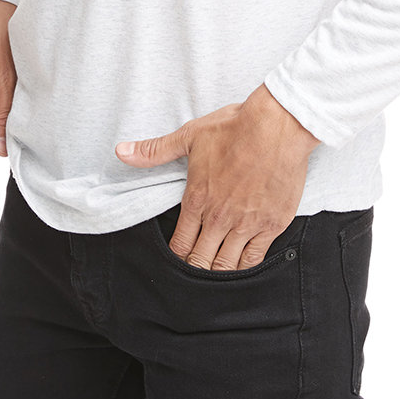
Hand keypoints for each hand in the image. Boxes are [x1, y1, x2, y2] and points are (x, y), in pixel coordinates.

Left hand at [115, 85, 321, 270]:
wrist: (278, 124)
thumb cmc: (234, 127)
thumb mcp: (189, 135)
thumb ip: (154, 151)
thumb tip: (121, 152)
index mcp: (197, 199)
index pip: (179, 245)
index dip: (176, 257)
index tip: (177, 259)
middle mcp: (220, 218)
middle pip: (201, 261)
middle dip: (195, 269)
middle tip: (194, 270)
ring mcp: (247, 224)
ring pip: (227, 266)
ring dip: (218, 273)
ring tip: (214, 273)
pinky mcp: (273, 224)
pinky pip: (255, 258)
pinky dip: (245, 267)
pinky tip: (241, 266)